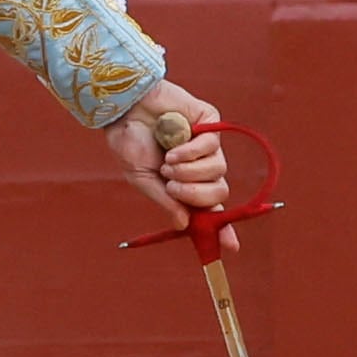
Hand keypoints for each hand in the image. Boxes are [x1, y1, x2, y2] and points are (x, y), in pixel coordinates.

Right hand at [106, 79, 238, 251]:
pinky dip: (191, 151)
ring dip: (189, 171)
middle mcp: (200, 167)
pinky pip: (213, 147)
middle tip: (172, 186)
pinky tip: (173, 146)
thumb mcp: (142, 178)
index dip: (222, 229)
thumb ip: (165, 200)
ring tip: (167, 162)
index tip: (231, 248)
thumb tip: (184, 225)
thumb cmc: (128, 141)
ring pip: (218, 172)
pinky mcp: (211, 124)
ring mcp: (207, 145)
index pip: (208, 209)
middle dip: (195, 195)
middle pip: (218, 193)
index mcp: (183, 183)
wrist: (125, 108)